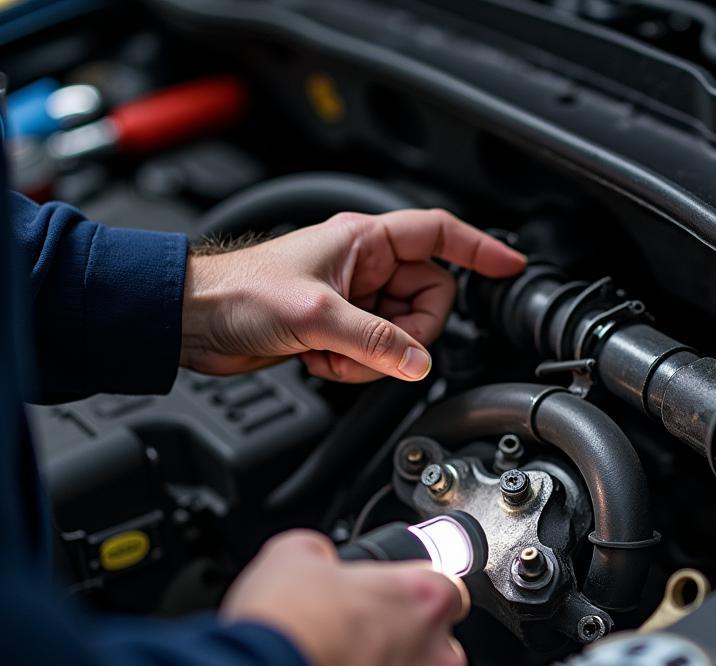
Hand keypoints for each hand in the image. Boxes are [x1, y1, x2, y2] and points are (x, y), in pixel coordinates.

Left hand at [182, 208, 525, 382]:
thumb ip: (376, 341)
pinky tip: (320, 360)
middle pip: (429, 301)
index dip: (479, 249)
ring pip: (401, 336)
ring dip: (372, 358)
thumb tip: (418, 362)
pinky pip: (375, 355)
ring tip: (331, 353)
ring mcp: (354, 301)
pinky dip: (353, 367)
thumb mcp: (317, 315)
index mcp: (364, 241)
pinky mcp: (339, 331)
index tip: (510, 266)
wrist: (194, 321)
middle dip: (403, 336)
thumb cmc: (239, 293)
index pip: (439, 235)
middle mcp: (364, 268)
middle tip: (369, 343)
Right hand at [222, 530, 469, 665]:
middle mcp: (437, 660)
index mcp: (423, 600)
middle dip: (401, 652)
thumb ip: (321, 554)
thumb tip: (316, 559)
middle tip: (352, 652)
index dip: (409, 596)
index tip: (387, 604)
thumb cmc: (281, 636)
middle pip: (436, 651)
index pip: (445, 590)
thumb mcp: (291, 559)